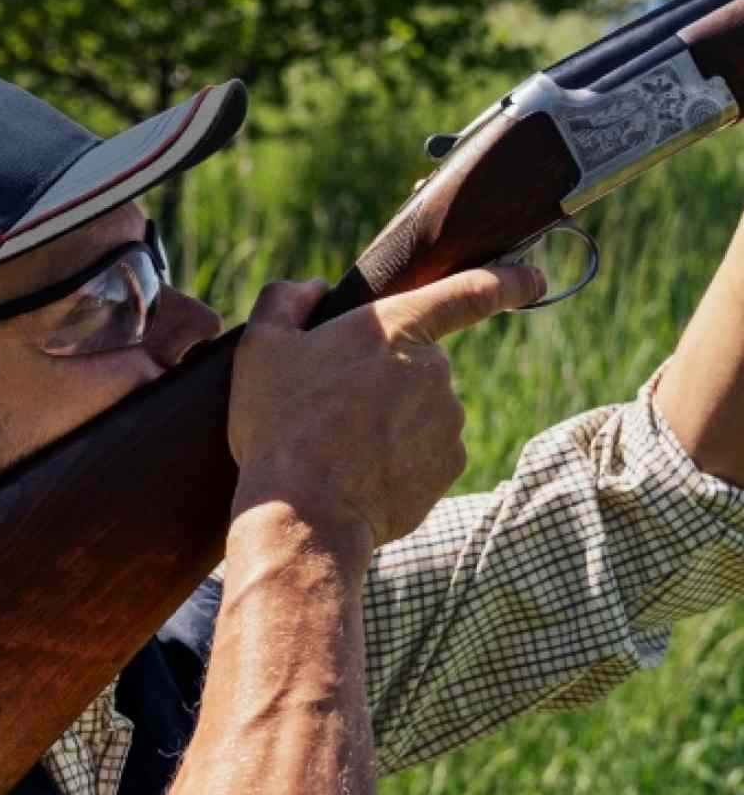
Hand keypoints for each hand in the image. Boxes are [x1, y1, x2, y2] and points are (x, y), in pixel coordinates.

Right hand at [229, 265, 544, 550]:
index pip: (471, 291)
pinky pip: (427, 450)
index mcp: (394, 326)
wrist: (305, 516)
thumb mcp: (261, 348)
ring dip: (392, 419)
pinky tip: (361, 473)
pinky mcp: (449, 466)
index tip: (533, 278)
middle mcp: (434, 369)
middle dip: (386, 376)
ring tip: (340, 447)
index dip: (509, 281)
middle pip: (420, 359)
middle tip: (333, 405)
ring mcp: (448, 421)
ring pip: (423, 408)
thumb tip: (314, 291)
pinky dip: (400, 458)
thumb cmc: (280, 425)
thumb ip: (286, 301)